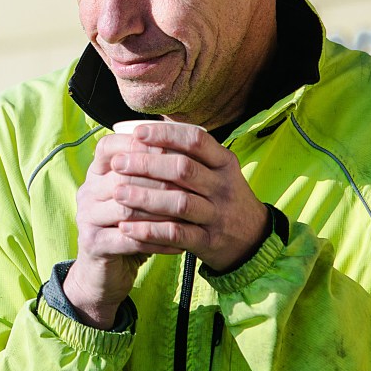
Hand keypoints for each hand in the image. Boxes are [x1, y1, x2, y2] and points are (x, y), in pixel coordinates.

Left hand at [65, 123, 267, 328]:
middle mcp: (223, 186)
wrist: (252, 239)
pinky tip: (126, 227)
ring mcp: (216, 215)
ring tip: (117, 193)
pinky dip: (149, 231)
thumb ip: (191, 154)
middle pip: (183, 169)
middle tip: (118, 163)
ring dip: (145, 197)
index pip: (196, 141)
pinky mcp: (208, 241)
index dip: (165, 135)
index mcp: (224, 163)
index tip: (137, 133)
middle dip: (147, 164)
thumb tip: (147, 130)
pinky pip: (176, 235)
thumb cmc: (223, 198)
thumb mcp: (218, 171)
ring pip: (178, 203)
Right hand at [65, 132, 184, 328]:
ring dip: (162, 211)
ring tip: (190, 213)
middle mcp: (87, 191)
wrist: (103, 272)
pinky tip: (181, 243)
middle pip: (123, 176)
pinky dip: (158, 240)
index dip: (141, 145)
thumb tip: (186, 144)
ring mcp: (87, 217)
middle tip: (193, 184)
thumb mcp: (135, 194)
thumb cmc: (129, 226)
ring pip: (128, 208)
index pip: (110, 146)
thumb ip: (150, 171)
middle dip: (161, 179)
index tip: (175, 149)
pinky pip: (131, 239)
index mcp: (96, 172)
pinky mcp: (93, 244)